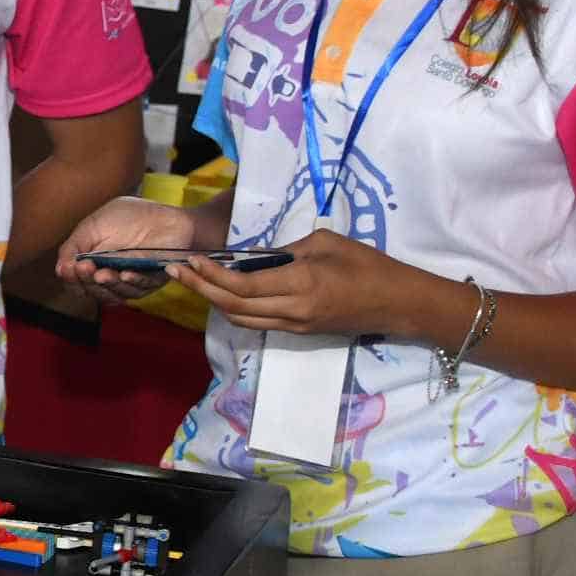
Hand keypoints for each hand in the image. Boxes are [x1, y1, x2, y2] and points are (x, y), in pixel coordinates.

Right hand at [57, 196, 213, 302]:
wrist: (168, 215)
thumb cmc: (132, 217)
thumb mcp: (94, 226)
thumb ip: (74, 246)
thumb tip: (60, 269)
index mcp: (93, 264)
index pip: (77, 281)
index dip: (72, 278)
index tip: (71, 267)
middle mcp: (110, 277)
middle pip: (92, 291)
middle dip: (86, 281)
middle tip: (84, 268)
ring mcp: (130, 282)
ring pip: (113, 294)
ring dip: (106, 284)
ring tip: (101, 273)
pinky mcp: (151, 282)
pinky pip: (139, 288)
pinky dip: (131, 282)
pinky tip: (124, 274)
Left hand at [165, 229, 462, 341]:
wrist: (399, 302)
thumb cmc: (368, 265)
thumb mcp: (326, 243)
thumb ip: (287, 250)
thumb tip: (257, 256)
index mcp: (300, 285)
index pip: (242, 285)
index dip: (211, 275)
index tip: (190, 259)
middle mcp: (292, 311)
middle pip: (232, 306)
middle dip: (200, 289)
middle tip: (176, 270)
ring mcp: (295, 325)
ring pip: (241, 318)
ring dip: (213, 301)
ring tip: (193, 280)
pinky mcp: (300, 331)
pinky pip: (258, 322)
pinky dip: (235, 307)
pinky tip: (224, 291)